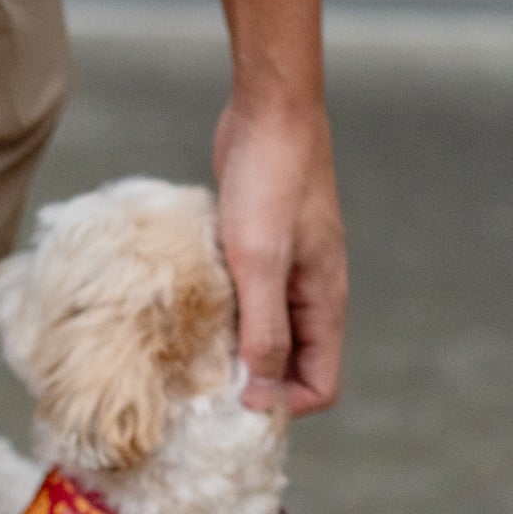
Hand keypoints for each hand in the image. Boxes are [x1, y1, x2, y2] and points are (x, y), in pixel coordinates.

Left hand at [213, 96, 346, 415]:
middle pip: (291, 367)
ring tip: (188, 354)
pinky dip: (222, 314)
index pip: (319, 385)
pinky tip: (187, 312)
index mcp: (324, 303)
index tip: (233, 403)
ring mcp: (287, 273)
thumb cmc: (270, 181)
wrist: (270, 109)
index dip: (282, 404)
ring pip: (265, 335)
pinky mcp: (260, 252)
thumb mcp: (261, 263)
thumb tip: (261, 398)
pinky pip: (245, 302)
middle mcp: (312, 295)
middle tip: (201, 388)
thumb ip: (264, 332)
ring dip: (233, 350)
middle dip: (254, 384)